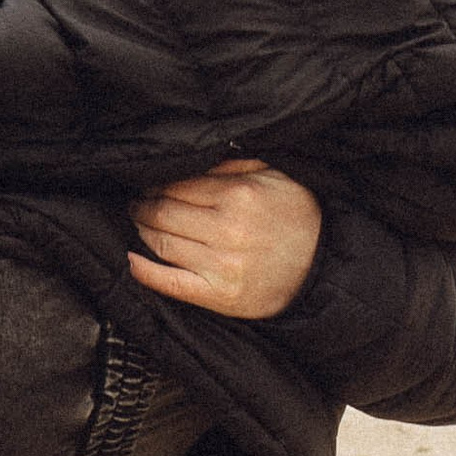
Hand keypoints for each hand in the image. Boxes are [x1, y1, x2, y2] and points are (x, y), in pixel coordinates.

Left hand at [127, 158, 322, 318]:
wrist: (324, 267)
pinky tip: (132, 260)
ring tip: (139, 222)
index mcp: (238, 195)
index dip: (157, 184)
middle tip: (136, 202)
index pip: (179, 185)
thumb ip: (236, 163)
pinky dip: (145, 272)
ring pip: (163, 244)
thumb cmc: (299, 217)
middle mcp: (226, 230)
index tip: (148, 184)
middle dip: (143, 205)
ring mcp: (221, 266)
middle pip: (164, 213)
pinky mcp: (221, 296)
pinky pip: (172, 284)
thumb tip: (197, 158)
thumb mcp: (277, 175)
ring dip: (143, 231)